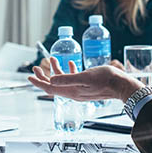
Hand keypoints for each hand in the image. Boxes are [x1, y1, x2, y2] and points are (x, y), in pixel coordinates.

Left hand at [28, 58, 142, 102]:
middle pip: (54, 85)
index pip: (50, 88)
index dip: (38, 82)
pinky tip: (71, 64)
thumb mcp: (85, 77)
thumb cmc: (106, 79)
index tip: (30, 76)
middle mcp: (74, 92)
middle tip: (36, 68)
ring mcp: (80, 90)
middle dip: (44, 76)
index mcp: (72, 91)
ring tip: (52, 60)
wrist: (122, 85)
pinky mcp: (87, 87)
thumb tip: (51, 80)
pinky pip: (73, 80)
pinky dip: (69, 71)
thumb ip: (68, 79)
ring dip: (56, 71)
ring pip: (63, 81)